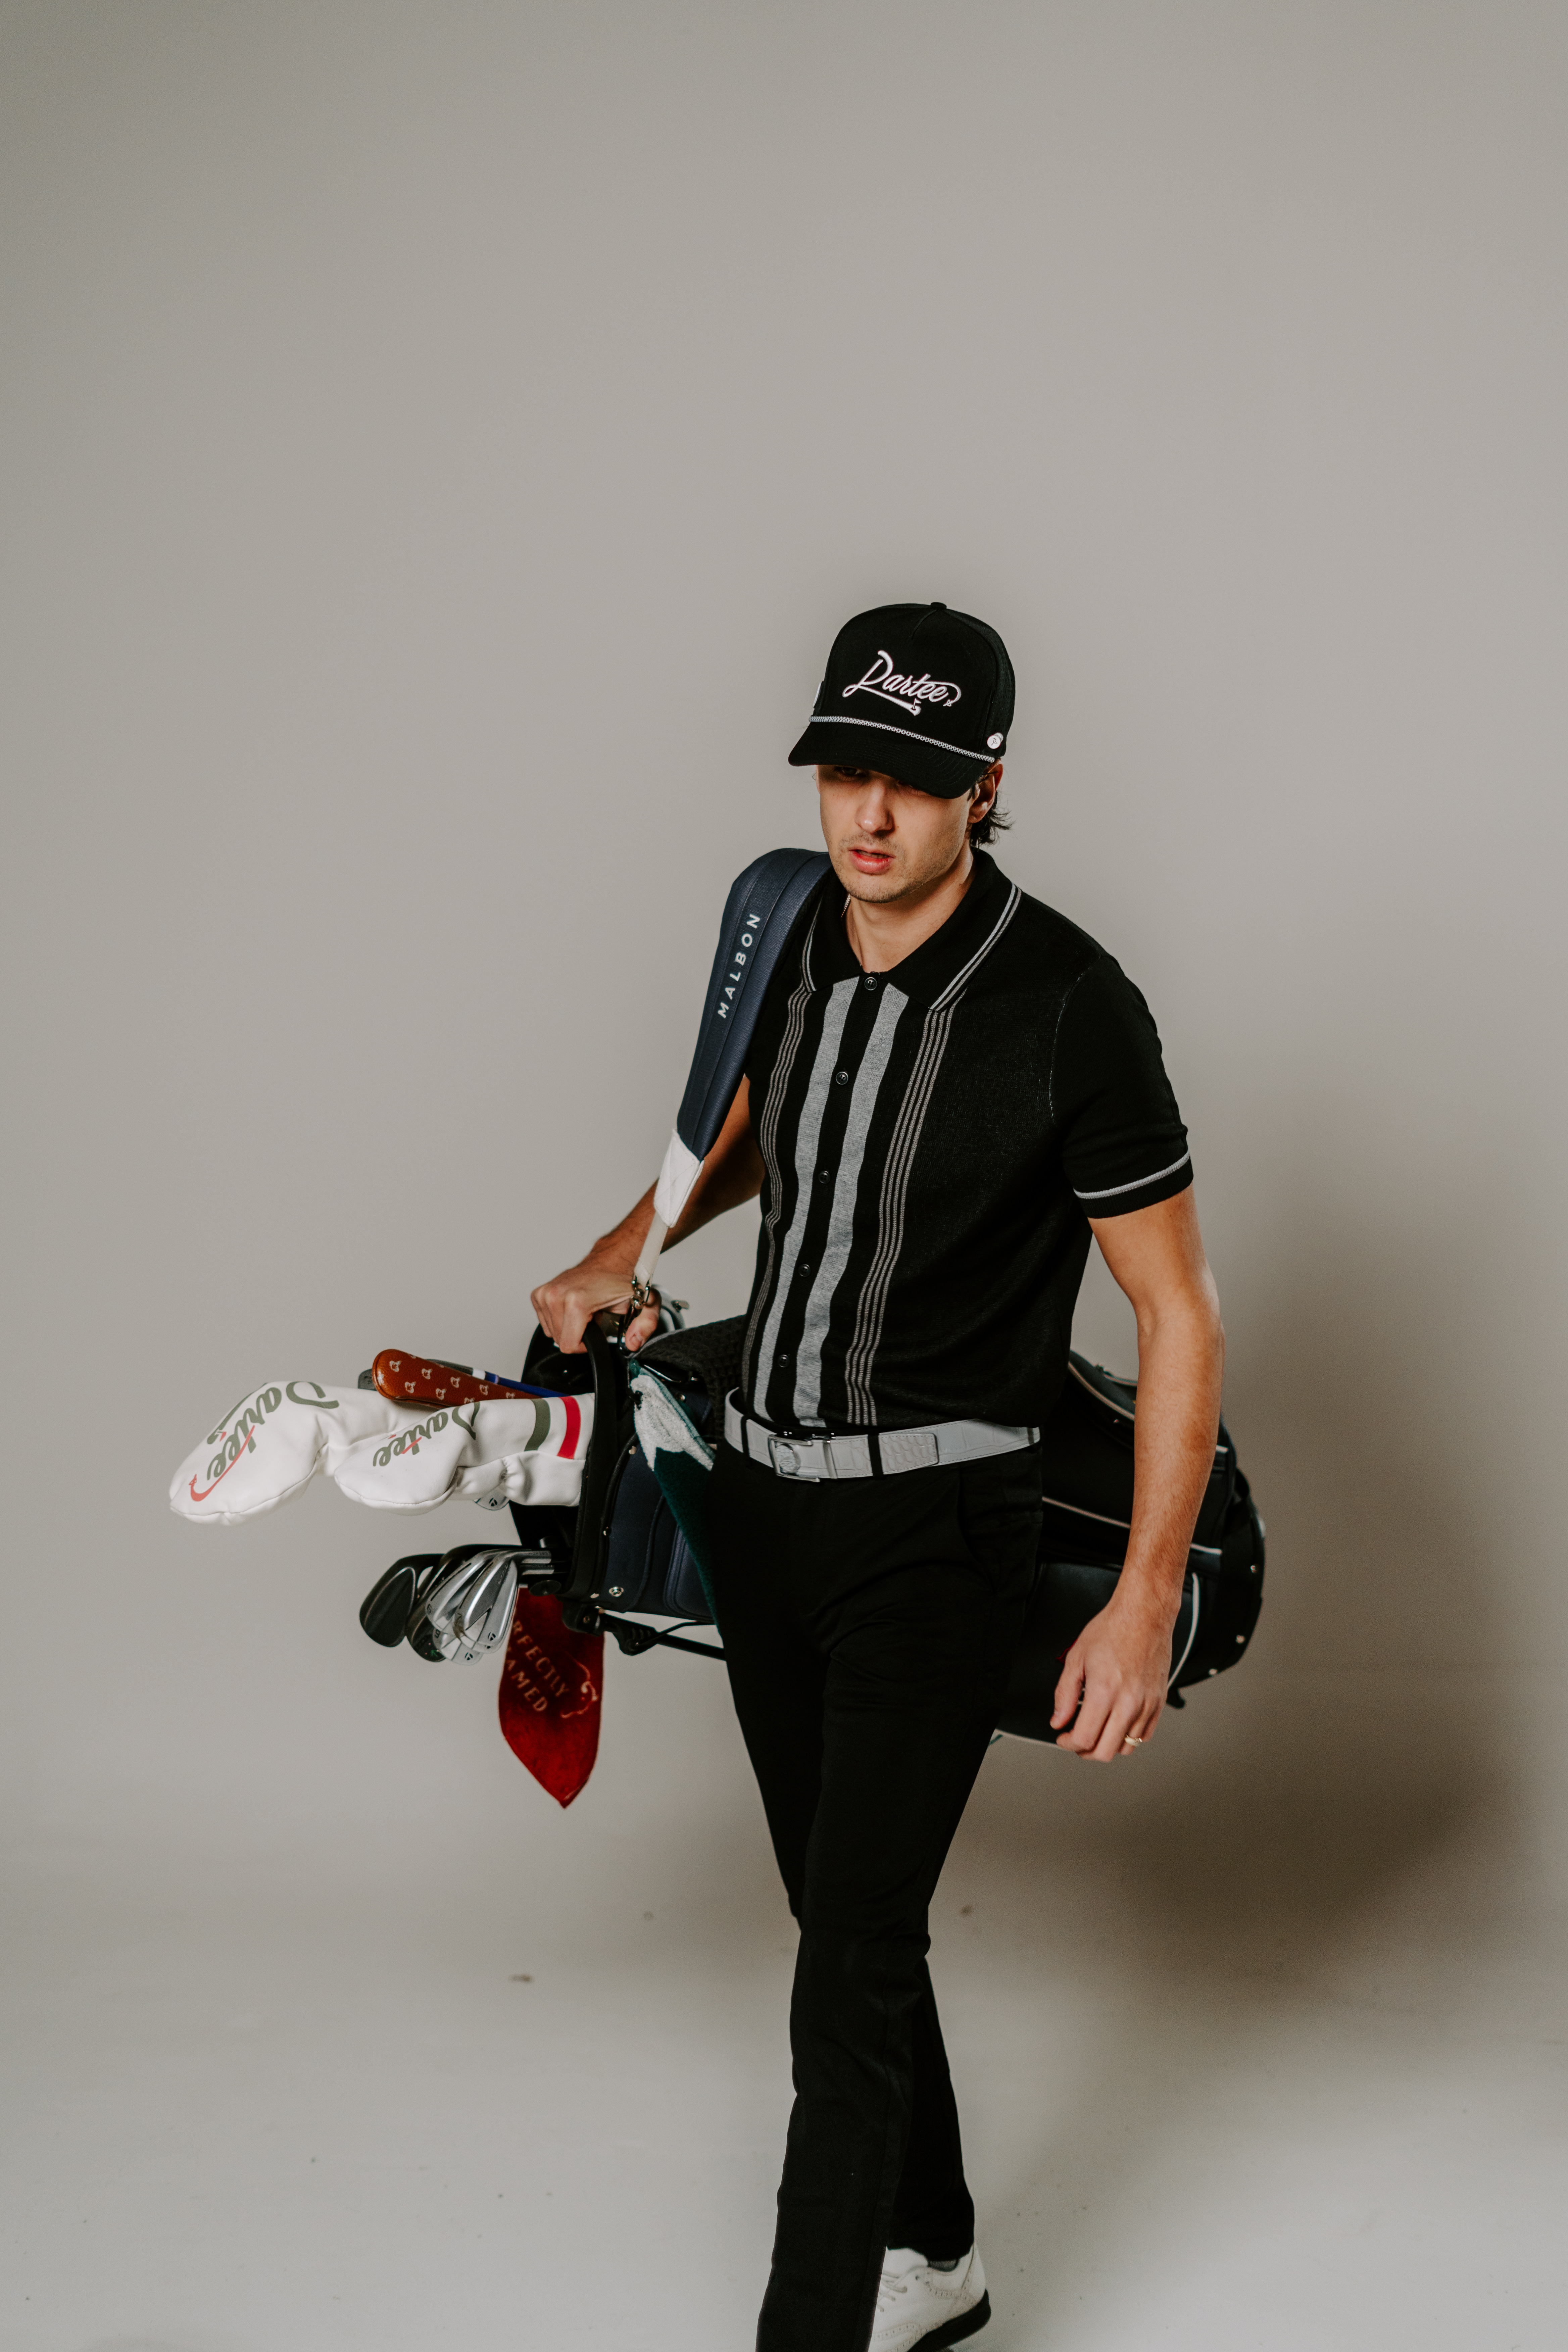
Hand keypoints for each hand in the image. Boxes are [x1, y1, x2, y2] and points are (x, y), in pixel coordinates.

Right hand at [530, 1251, 661, 1355]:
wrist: (612, 1259)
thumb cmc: (623, 1279)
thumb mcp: (645, 1303)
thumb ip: (645, 1325)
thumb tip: (633, 1342)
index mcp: (576, 1300)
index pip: (568, 1345)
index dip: (586, 1346)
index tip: (598, 1330)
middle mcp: (556, 1294)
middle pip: (559, 1340)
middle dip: (579, 1335)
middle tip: (595, 1317)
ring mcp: (546, 1293)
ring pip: (551, 1332)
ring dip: (570, 1327)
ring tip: (587, 1311)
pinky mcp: (539, 1293)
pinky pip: (545, 1322)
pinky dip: (560, 1319)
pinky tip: (574, 1307)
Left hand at [1051, 1591, 1175, 1761]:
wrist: (1144, 1615)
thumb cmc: (1112, 1629)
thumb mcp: (1076, 1658)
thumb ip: (1064, 1694)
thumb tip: (1058, 1721)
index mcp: (1105, 1691)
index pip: (1084, 1738)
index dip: (1068, 1743)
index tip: (1063, 1737)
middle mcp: (1128, 1702)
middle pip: (1105, 1751)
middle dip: (1085, 1751)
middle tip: (1076, 1740)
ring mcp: (1147, 1705)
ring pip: (1126, 1748)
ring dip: (1107, 1745)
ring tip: (1096, 1732)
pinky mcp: (1159, 1703)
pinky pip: (1144, 1736)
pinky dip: (1128, 1737)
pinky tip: (1116, 1724)